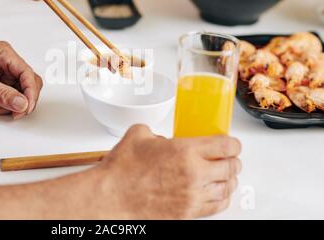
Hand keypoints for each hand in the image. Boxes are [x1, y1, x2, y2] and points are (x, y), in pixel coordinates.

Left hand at [0, 42, 42, 118]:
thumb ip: (2, 94)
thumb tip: (22, 103)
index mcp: (4, 54)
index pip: (27, 72)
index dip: (29, 91)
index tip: (26, 105)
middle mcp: (7, 63)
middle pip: (30, 83)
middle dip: (25, 99)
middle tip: (18, 111)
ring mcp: (4, 76)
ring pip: (23, 92)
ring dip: (17, 104)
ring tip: (3, 109)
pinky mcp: (0, 87)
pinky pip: (14, 99)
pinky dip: (10, 107)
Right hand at [99, 125, 241, 218]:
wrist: (111, 197)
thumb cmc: (122, 171)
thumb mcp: (138, 135)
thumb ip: (154, 131)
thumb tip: (157, 136)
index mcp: (185, 151)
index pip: (226, 146)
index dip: (233, 143)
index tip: (231, 144)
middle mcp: (194, 174)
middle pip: (231, 167)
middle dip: (233, 161)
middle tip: (230, 158)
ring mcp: (192, 196)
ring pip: (227, 188)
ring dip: (229, 180)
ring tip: (226, 175)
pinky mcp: (187, 213)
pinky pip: (217, 206)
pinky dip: (222, 198)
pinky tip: (218, 193)